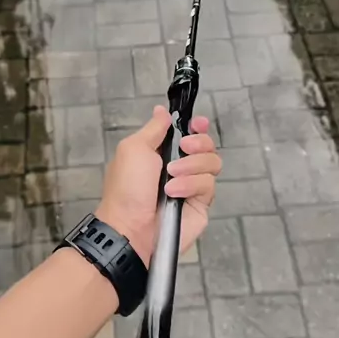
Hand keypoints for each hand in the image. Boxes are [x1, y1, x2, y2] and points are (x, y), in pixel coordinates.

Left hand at [95, 105, 221, 266]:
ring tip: (170, 177)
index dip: (197, 127)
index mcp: (163, 152)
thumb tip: (162, 111)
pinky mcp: (201, 204)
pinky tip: (174, 193)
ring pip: (212, 163)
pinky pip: (208, 185)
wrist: (130, 226)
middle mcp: (181, 167)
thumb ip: (153, 129)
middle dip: (199, 142)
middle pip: (207, 145)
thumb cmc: (127, 187)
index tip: (197, 124)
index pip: (190, 133)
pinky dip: (191, 185)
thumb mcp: (134, 148)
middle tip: (184, 148)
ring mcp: (192, 186)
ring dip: (190, 166)